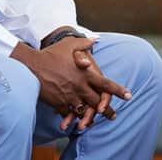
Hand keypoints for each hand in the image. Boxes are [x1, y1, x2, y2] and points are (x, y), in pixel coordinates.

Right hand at [10, 38, 130, 129]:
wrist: (32, 65)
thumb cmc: (51, 53)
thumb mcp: (70, 44)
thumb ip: (84, 43)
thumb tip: (95, 40)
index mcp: (86, 74)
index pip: (106, 84)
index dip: (118, 91)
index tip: (129, 96)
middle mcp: (80, 87)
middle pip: (97, 102)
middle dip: (106, 110)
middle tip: (113, 116)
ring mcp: (69, 96)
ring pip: (83, 111)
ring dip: (90, 117)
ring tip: (94, 122)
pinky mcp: (58, 103)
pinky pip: (68, 113)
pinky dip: (72, 117)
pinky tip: (75, 122)